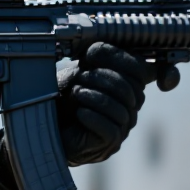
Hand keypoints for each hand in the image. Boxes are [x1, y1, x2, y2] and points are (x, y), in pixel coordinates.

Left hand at [54, 43, 156, 165]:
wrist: (47, 125)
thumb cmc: (65, 97)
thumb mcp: (79, 72)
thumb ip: (94, 60)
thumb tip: (100, 48)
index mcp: (126, 83)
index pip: (141, 69)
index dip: (123, 59)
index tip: (93, 55)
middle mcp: (130, 105)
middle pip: (130, 88)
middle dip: (102, 78)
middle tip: (80, 78)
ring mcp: (123, 125)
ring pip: (120, 109)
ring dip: (95, 97)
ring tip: (76, 93)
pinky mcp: (112, 142)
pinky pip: (110, 128)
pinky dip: (93, 117)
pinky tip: (80, 112)